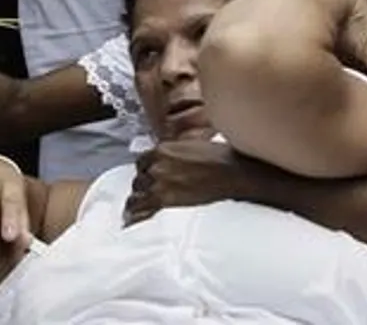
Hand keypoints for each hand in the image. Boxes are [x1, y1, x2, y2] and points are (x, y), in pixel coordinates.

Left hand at [124, 140, 253, 223]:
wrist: (235, 176)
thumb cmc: (222, 159)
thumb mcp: (195, 145)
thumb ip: (176, 151)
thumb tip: (172, 159)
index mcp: (163, 149)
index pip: (142, 162)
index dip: (146, 171)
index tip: (150, 178)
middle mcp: (157, 167)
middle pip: (138, 179)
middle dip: (144, 187)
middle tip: (150, 195)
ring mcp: (159, 186)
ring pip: (136, 196)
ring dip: (139, 202)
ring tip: (140, 210)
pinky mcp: (164, 204)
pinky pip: (140, 212)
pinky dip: (135, 217)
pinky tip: (132, 222)